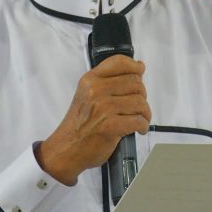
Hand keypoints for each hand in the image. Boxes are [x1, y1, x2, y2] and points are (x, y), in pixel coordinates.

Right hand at [37, 55, 150, 185]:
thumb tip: (134, 74)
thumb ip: (104, 83)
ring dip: (145, 113)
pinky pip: (139, 121)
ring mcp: (103, 108)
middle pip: (135, 82)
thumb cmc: (78, 124)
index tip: (140, 70)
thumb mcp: (85, 95)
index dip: (134, 66)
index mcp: (89, 80)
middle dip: (142, 94)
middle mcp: (95, 91)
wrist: (66, 149)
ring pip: (140, 102)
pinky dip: (143, 126)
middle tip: (138, 105)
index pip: (118, 62)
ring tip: (140, 118)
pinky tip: (139, 128)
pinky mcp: (110, 126)